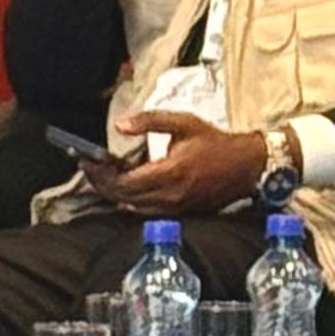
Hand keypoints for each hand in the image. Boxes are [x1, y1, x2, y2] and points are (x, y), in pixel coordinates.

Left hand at [84, 113, 265, 218]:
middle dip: (101, 184)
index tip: (88, 161)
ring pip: (132, 208)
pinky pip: (145, 212)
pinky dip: (129, 201)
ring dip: (113, 194)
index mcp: (170, 172)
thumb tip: (120, 124)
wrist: (245, 166)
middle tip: (89, 169)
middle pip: (123, 198)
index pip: (125, 181)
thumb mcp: (183, 123)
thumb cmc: (215, 142)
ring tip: (101, 177)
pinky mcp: (179, 214)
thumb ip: (150, 121)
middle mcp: (170, 196)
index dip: (102, 174)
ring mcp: (174, 208)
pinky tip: (123, 187)